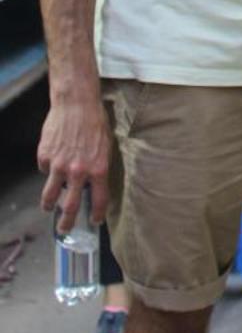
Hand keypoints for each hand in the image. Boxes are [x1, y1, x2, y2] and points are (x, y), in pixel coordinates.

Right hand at [38, 92, 110, 232]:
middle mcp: (78, 171)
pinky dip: (47, 170)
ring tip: (48, 207)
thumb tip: (93, 183)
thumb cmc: (95, 121)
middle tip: (64, 229)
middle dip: (67, 222)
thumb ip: (98, 166)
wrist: (76, 103)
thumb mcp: (105, 145)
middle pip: (70, 207)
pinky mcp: (45, 157)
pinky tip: (52, 162)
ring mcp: (59, 166)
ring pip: (50, 195)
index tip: (94, 221)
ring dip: (49, 204)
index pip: (99, 200)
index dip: (97, 214)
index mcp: (98, 169)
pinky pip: (44, 170)